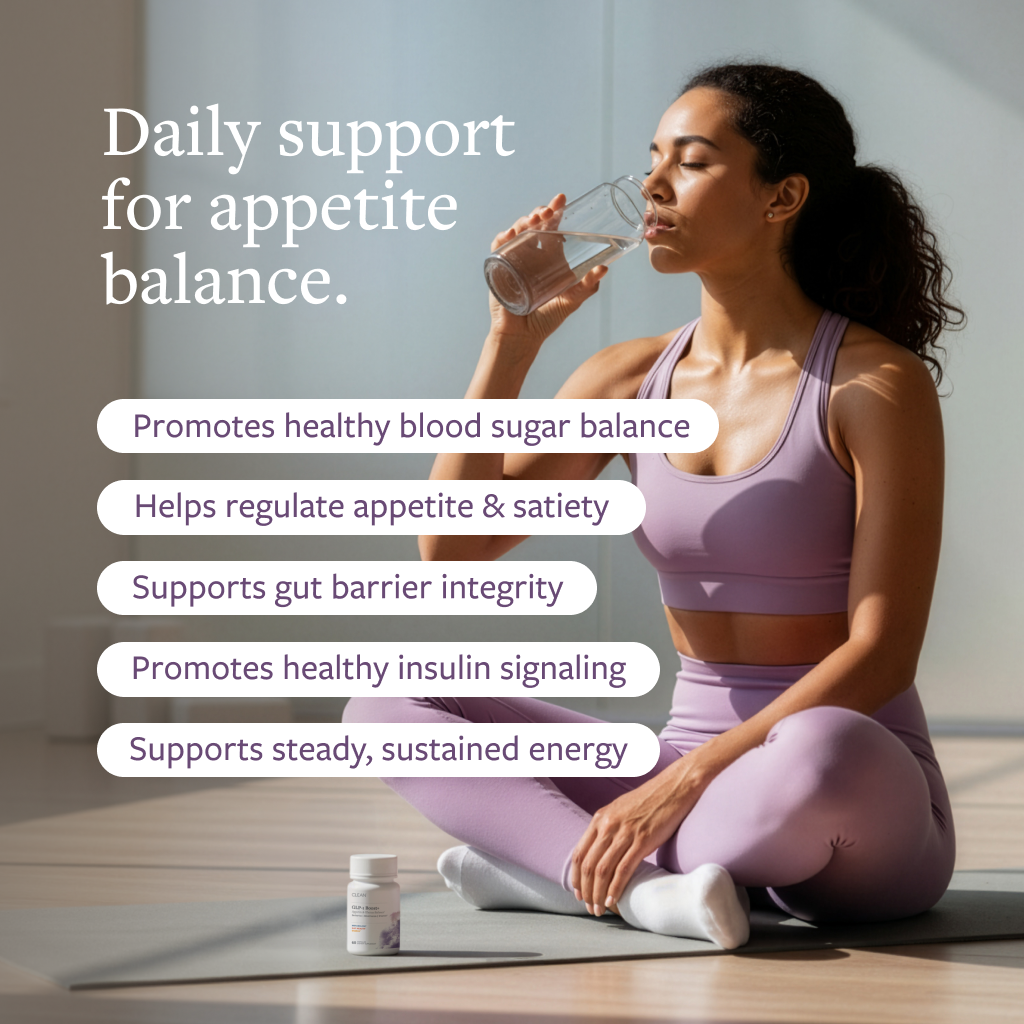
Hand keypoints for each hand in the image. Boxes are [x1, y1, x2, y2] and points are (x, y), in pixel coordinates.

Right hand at [487, 193, 607, 344]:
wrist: (523, 337)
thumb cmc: (546, 319)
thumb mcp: (571, 301)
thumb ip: (587, 286)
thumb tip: (604, 268)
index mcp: (547, 256)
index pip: (551, 227)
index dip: (555, 211)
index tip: (562, 199)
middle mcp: (530, 255)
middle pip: (533, 225)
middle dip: (539, 213)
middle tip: (548, 211)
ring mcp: (513, 260)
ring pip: (516, 232)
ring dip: (524, 222)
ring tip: (534, 220)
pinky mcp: (498, 269)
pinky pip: (498, 248)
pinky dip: (503, 239)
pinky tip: (510, 235)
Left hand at [570, 759, 703, 914]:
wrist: (674, 787)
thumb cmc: (649, 801)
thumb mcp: (621, 811)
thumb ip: (608, 829)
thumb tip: (602, 853)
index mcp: (600, 818)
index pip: (579, 853)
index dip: (576, 877)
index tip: (578, 893)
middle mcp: (608, 825)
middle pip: (588, 865)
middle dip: (585, 891)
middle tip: (589, 908)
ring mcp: (625, 832)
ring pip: (603, 870)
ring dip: (598, 894)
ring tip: (599, 910)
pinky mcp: (643, 840)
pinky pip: (623, 869)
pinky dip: (615, 888)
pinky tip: (612, 900)